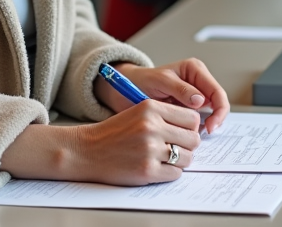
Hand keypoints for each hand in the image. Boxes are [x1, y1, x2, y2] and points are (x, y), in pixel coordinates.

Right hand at [1, 99, 202, 185]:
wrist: (87, 150)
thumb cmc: (113, 132)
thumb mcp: (138, 112)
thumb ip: (165, 115)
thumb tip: (195, 126)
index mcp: (151, 108)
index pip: (192, 118)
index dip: (190, 127)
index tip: (182, 132)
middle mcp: (152, 127)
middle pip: (193, 139)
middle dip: (187, 145)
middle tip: (174, 147)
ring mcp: (150, 150)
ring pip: (187, 157)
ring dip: (179, 160)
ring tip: (163, 158)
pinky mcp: (147, 170)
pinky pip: (175, 173)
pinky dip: (169, 173)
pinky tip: (156, 167)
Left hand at [111, 60, 229, 135]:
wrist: (127, 90)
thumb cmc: (141, 81)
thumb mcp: (160, 81)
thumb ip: (180, 89)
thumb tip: (200, 100)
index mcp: (194, 70)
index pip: (216, 91)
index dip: (219, 110)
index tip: (210, 125)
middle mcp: (198, 81)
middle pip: (218, 103)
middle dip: (215, 118)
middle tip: (207, 133)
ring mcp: (194, 95)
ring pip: (211, 113)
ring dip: (208, 124)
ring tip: (197, 134)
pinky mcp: (188, 108)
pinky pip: (200, 119)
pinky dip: (198, 128)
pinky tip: (190, 134)